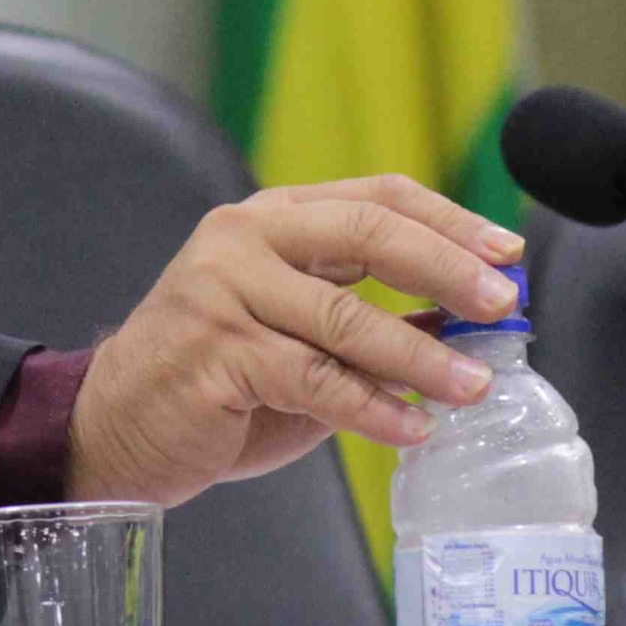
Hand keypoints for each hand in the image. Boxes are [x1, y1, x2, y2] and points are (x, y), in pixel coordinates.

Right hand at [63, 176, 524, 507]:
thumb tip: (469, 329)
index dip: (450, 222)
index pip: (376, 197)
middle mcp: (244, 240)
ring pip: (346, 318)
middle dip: (447, 269)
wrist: (117, 424)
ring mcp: (224, 294)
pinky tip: (412, 428)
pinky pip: (315, 381)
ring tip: (473, 386)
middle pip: (367, 235)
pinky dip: (373, 409)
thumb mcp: (300, 334)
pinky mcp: (216, 356)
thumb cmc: (218, 379)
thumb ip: (369, 323)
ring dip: (422, 357)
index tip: (508, 254)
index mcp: (272, 218)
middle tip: (502, 305)